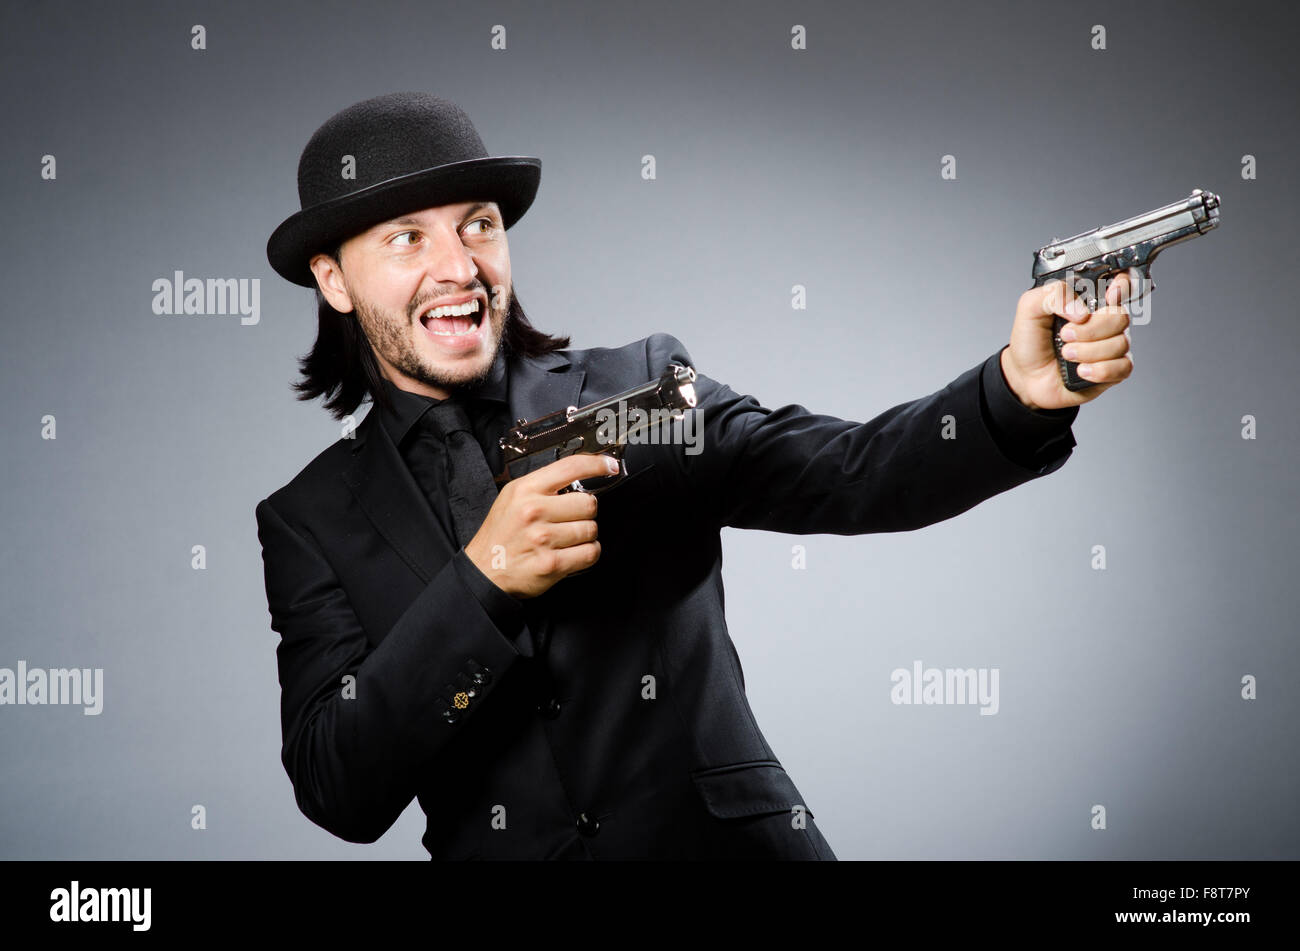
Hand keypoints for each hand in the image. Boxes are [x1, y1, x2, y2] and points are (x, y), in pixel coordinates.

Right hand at [464, 453, 619, 598]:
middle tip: (569, 519)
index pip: (570, 467)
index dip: (597, 464)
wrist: (484, 571)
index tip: (609, 466)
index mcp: (526, 490)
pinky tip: (573, 552)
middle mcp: (534, 511)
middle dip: (585, 512)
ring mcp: (543, 539)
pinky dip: (587, 553)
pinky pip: (590, 553)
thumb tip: (580, 477)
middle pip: (588, 503)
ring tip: (566, 538)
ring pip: (591, 529)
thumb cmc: (501, 534)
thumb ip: (542, 486)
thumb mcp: (512, 497)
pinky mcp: (552, 564)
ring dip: (585, 535)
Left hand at [1001, 270, 1133, 409]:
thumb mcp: (1030, 309)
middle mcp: (1104, 322)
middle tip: (1065, 335)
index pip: (1121, 285)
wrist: (1026, 377)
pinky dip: (1099, 370)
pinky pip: (1123, 367)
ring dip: (1088, 352)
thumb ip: (1052, 295)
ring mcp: (1111, 346)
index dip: (1123, 286)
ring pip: (1121, 343)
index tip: (1109, 296)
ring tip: (1067, 354)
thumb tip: (1080, 309)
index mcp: (1089, 302)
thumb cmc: (1031, 342)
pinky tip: (1081, 370)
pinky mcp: (1113, 371)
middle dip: (1091, 329)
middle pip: (1121, 317)